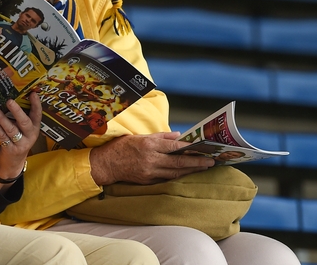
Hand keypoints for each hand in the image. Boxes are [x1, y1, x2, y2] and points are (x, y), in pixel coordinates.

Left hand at [0, 92, 41, 188]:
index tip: (33, 94)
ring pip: (10, 129)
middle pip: (24, 122)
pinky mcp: (10, 150)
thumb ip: (20, 118)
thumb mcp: (23, 130)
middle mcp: (30, 136)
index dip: (36, 105)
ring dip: (0, 117)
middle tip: (9, 101)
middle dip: (17, 111)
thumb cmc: (18, 140)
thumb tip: (11, 98)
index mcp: (35, 129)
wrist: (13, 163)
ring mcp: (20, 144)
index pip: (37, 115)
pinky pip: (1, 136)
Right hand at [89, 132, 214, 185]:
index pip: (175, 147)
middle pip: (178, 162)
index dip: (190, 149)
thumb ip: (160, 136)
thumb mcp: (140, 136)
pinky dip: (177, 176)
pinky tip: (186, 173)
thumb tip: (178, 136)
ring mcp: (149, 172)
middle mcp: (150, 159)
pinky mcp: (147, 180)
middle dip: (197, 162)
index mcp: (149, 145)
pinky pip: (166, 179)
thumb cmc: (122, 147)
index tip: (203, 149)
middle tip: (211, 162)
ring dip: (190, 171)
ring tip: (202, 168)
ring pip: (175, 172)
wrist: (106, 164)